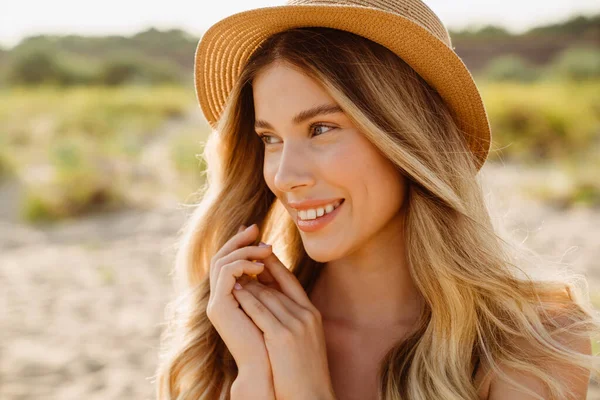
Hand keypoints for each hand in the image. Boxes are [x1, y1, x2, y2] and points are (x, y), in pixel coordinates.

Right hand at [206, 224, 277, 382]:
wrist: (269, 368)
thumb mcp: (273, 302)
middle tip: (255, 228)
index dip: (241, 244)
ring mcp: (216, 302)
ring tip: (264, 248)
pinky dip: (242, 265)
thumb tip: (271, 257)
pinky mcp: (219, 307)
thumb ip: (268, 282)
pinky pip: (225, 274)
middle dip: (239, 240)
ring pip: (222, 261)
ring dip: (244, 250)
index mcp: (230, 296)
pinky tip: (259, 265)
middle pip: (221, 256)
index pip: (229, 261)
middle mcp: (219, 297)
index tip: (258, 232)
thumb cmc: (276, 338)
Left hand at [232, 243, 335, 399]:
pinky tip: (234, 290)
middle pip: (277, 285)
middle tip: (240, 258)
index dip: (273, 265)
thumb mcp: (305, 340)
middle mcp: (306, 315)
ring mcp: (295, 324)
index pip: (291, 281)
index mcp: (312, 314)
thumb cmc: (306, 374)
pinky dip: (246, 298)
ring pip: (267, 294)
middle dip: (256, 271)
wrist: (312, 396)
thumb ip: (294, 319)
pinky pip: (260, 310)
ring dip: (248, 282)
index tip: (259, 253)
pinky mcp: (282, 336)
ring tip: (233, 272)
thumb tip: (275, 304)